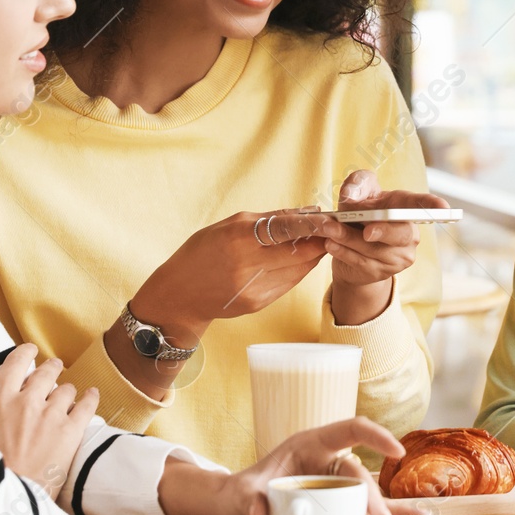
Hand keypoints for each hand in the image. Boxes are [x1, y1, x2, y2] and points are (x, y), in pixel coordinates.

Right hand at [0, 344, 98, 499]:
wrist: (10, 496)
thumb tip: (6, 398)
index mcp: (0, 401)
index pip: (16, 362)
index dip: (26, 352)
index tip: (32, 351)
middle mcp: (26, 401)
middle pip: (46, 371)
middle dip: (52, 369)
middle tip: (55, 370)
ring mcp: (50, 414)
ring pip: (67, 388)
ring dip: (68, 393)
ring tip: (68, 399)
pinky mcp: (70, 430)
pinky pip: (87, 404)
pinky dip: (91, 398)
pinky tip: (92, 396)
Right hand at [135, 207, 348, 334]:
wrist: (180, 295)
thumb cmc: (202, 252)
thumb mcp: (228, 225)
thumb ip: (269, 218)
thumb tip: (308, 211)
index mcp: (237, 238)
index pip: (286, 228)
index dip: (313, 223)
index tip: (330, 217)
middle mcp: (247, 265)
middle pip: (300, 252)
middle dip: (320, 239)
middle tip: (333, 229)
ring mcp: (254, 288)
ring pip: (299, 269)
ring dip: (313, 254)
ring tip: (319, 241)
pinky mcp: (259, 304)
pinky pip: (289, 283)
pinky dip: (298, 269)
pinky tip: (297, 259)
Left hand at [156, 416, 433, 514]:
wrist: (239, 509)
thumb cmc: (242, 493)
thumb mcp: (240, 494)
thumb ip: (248, 499)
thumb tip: (260, 511)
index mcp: (310, 444)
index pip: (350, 429)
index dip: (374, 436)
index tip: (395, 451)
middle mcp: (328, 461)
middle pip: (358, 474)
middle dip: (369, 497)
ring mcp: (335, 484)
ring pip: (366, 495)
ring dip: (377, 514)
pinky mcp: (337, 505)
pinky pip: (369, 509)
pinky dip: (394, 514)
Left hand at [327, 170, 447, 325]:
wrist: (347, 247)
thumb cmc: (358, 213)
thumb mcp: (356, 192)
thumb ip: (355, 184)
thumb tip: (351, 197)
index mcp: (405, 209)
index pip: (422, 205)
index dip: (433, 205)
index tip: (444, 208)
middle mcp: (408, 235)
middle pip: (400, 233)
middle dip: (382, 230)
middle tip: (366, 231)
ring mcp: (398, 257)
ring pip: (373, 249)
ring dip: (347, 238)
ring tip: (328, 228)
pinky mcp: (382, 273)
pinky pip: (361, 262)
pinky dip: (343, 252)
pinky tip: (330, 243)